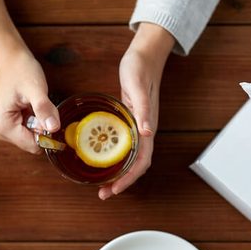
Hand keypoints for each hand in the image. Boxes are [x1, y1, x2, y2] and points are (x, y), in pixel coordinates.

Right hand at [0, 0, 58, 153]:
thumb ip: (44, 109)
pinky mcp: (9, 125)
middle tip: (39, 106)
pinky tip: (30, 106)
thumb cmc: (20, 70)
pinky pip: (30, 131)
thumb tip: (53, 128)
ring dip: (39, 123)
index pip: (33, 146)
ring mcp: (3, 129)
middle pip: (33, 143)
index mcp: (2, 127)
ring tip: (32, 104)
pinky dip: (36, 121)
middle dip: (42, 128)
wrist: (11, 58)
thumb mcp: (35, 90)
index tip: (50, 116)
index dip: (47, 135)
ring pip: (33, 138)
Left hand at [99, 23, 173, 199]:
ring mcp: (138, 127)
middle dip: (122, 182)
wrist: (145, 56)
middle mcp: (144, 131)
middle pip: (136, 165)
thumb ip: (143, 110)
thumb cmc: (140, 69)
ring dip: (119, 173)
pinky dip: (116, 158)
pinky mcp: (131, 122)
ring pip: (131, 158)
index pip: (141, 161)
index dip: (129, 178)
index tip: (114, 189)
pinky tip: (103, 160)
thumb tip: (147, 133)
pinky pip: (125, 147)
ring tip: (103, 184)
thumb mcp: (137, 87)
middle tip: (103, 193)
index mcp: (147, 126)